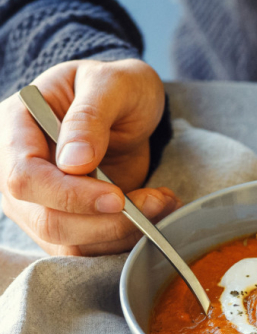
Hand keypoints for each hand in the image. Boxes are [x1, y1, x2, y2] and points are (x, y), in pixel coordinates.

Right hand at [0, 58, 180, 254]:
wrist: (127, 106)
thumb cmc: (115, 88)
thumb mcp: (109, 84)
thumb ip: (90, 117)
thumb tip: (73, 163)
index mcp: (17, 130)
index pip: (24, 178)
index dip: (70, 195)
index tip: (116, 196)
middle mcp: (21, 173)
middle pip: (47, 222)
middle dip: (106, 223)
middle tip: (154, 203)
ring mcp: (44, 203)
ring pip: (71, 245)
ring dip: (122, 234)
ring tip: (162, 203)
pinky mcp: (73, 222)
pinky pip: (92, 249)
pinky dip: (127, 239)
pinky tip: (155, 213)